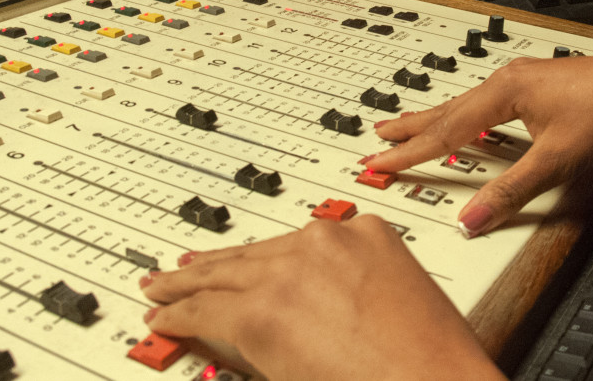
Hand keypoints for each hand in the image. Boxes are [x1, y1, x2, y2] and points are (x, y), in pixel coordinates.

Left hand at [141, 215, 504, 380]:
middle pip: (254, 252)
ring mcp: (291, 271)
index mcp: (366, 232)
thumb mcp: (397, 300)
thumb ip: (354, 290)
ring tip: (163, 289)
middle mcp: (326, 241)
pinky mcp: (262, 310)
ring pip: (222, 274)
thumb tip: (319, 312)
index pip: (297, 242)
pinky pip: (205, 310)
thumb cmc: (429, 360)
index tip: (248, 262)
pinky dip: (179, 314)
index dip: (263, 257)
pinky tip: (165, 319)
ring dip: (187, 285)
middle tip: (184, 268)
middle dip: (215, 264)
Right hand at [369, 54, 592, 236]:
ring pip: (467, 103)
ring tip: (411, 124)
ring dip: (436, 117)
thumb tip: (473, 218)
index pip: (445, 131)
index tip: (380, 163)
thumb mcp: (555, 162)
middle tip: (378, 135)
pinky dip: (465, 113)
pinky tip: (470, 119)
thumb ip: (510, 192)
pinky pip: (488, 101)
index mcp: (503, 93)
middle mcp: (508, 80)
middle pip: (448, 109)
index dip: (410, 152)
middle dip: (411, 126)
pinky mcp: (540, 84)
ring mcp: (524, 79)